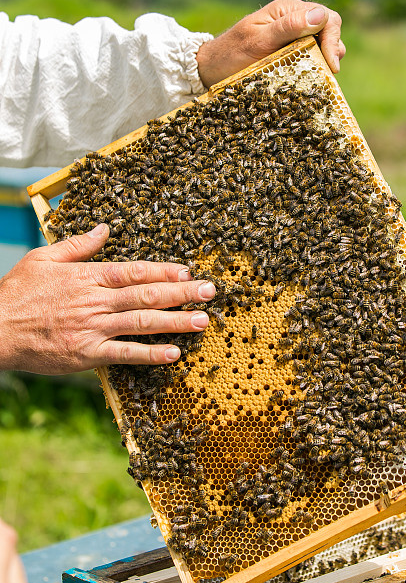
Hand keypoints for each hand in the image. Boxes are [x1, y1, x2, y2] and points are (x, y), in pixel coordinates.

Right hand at [0, 224, 215, 373]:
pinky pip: (125, 354)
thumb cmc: (18, 293)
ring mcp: (93, 328)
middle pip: (147, 295)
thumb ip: (79, 245)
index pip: (135, 271)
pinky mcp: (87, 354)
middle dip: (182, 293)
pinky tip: (174, 354)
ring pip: (142, 323)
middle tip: (210, 292)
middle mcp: (96, 301)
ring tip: (202, 321)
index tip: (189, 271)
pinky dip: (150, 354)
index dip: (164, 271)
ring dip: (176, 322)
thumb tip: (105, 228)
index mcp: (89, 277)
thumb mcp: (45, 258)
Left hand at [196, 0, 344, 86]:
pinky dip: (318, 62)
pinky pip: (311, 52)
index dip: (332, 40)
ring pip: (323, 40)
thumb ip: (288, 27)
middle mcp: (292, 17)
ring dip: (328, 55)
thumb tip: (320, 14)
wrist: (212, 68)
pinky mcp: (289, 49)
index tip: (331, 64)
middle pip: (328, 27)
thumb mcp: (259, 41)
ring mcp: (292, 33)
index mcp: (287, 9)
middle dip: (333, 47)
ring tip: (326, 72)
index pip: (326, 18)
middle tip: (332, 71)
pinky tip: (315, 74)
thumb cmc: (231, 54)